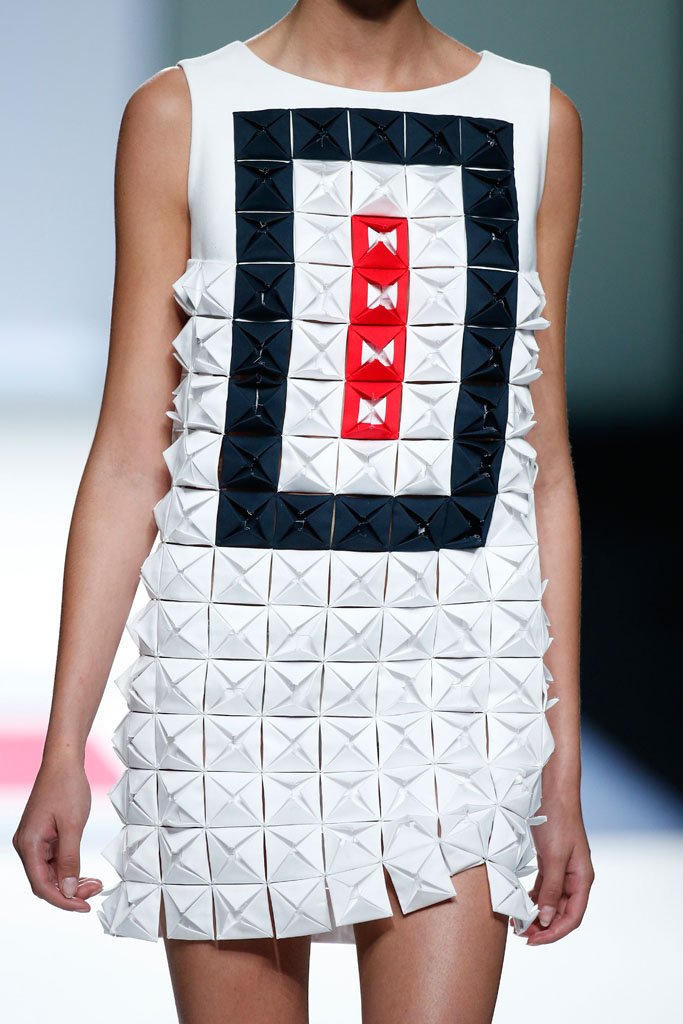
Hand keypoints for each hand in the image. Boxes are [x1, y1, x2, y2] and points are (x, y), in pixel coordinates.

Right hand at [12, 756, 102, 911]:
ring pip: (51, 873)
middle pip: (45, 882)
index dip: (63, 901)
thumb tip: (68, 890)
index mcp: (29, 845)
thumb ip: (70, 860)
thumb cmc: (67, 787)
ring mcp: (34, 840)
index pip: (42, 886)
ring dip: (71, 881)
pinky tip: (84, 872)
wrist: (64, 761)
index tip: (84, 907)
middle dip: (70, 891)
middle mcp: (27, 845)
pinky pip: (54, 860)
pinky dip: (69, 867)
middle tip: (95, 892)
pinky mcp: (43, 835)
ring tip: (94, 883)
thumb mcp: (72, 826)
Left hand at [517, 801, 594, 944]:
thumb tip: (546, 919)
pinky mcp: (551, 860)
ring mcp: (563, 868)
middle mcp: (575, 876)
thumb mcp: (554, 857)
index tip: (534, 941)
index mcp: (582, 878)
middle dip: (543, 927)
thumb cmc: (558, 819)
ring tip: (519, 924)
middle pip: (561, 912)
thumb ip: (551, 889)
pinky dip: (535, 898)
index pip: (572, 917)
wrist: (553, 789)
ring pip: (552, 901)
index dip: (554, 933)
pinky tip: (524, 904)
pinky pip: (545, 887)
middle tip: (521, 935)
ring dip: (538, 914)